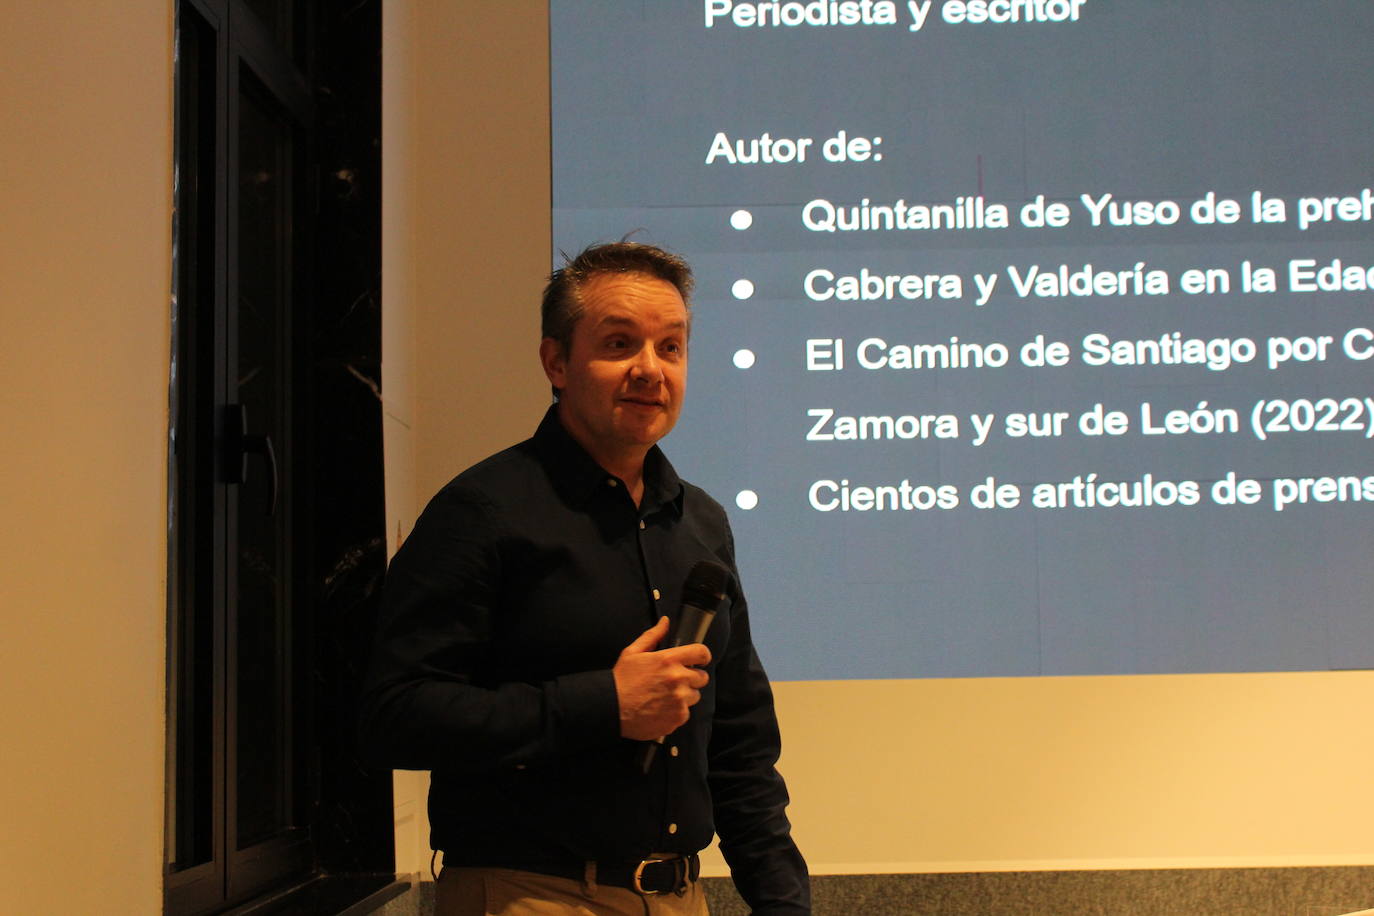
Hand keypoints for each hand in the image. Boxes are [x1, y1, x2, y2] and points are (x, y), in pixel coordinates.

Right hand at [612, 616, 711, 740]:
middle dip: (691, 678)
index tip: (698, 660)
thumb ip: (653, 636)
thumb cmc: (621, 681)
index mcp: (668, 660)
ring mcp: (680, 700)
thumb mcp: (632, 652)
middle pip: (702, 677)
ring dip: (685, 696)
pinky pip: (686, 713)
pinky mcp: (678, 717)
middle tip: (674, 682)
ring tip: (664, 697)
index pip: (702, 653)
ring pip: (694, 696)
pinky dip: (676, 712)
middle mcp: (678, 679)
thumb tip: (665, 622)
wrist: (610, 709)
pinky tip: (661, 709)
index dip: (702, 656)